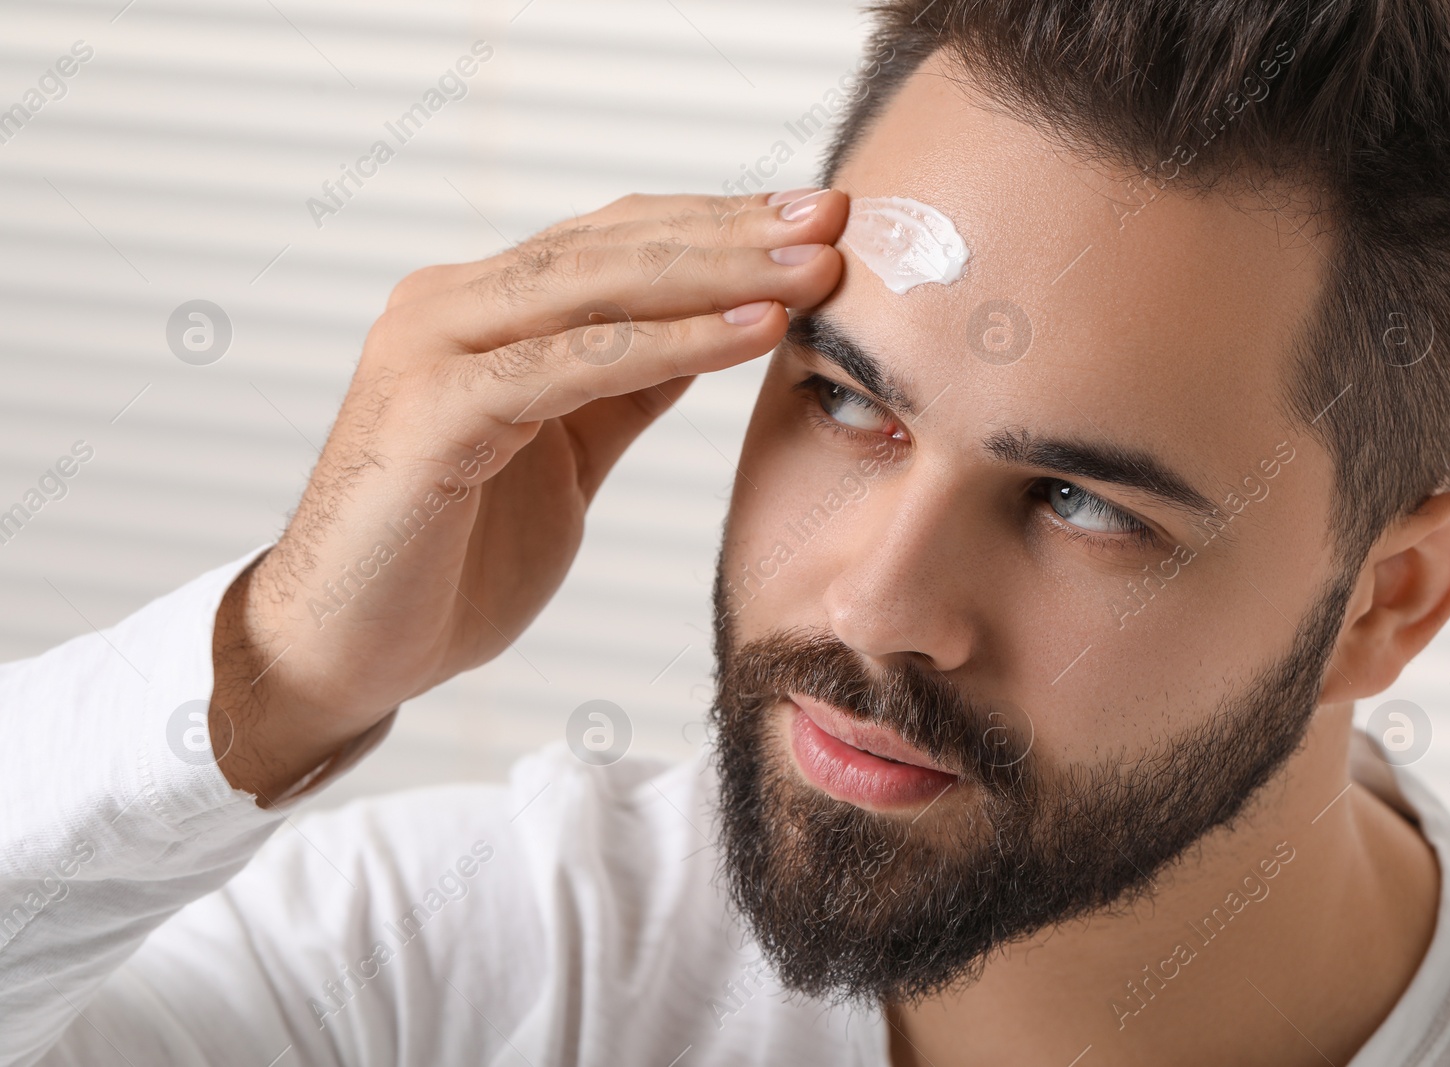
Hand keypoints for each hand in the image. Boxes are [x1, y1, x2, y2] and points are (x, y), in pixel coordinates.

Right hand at [210, 188, 847, 800]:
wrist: (346, 650)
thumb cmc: (448, 558)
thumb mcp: (563, 452)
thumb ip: (621, 387)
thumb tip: (713, 332)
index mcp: (482, 311)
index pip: (616, 242)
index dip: (720, 227)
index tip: (818, 221)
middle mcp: (451, 308)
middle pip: (615, 245)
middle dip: (735, 232)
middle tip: (837, 219)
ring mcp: (434, 350)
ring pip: (596, 286)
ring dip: (718, 272)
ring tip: (813, 268)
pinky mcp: (433, 411)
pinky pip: (572, 363)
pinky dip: (669, 344)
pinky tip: (749, 330)